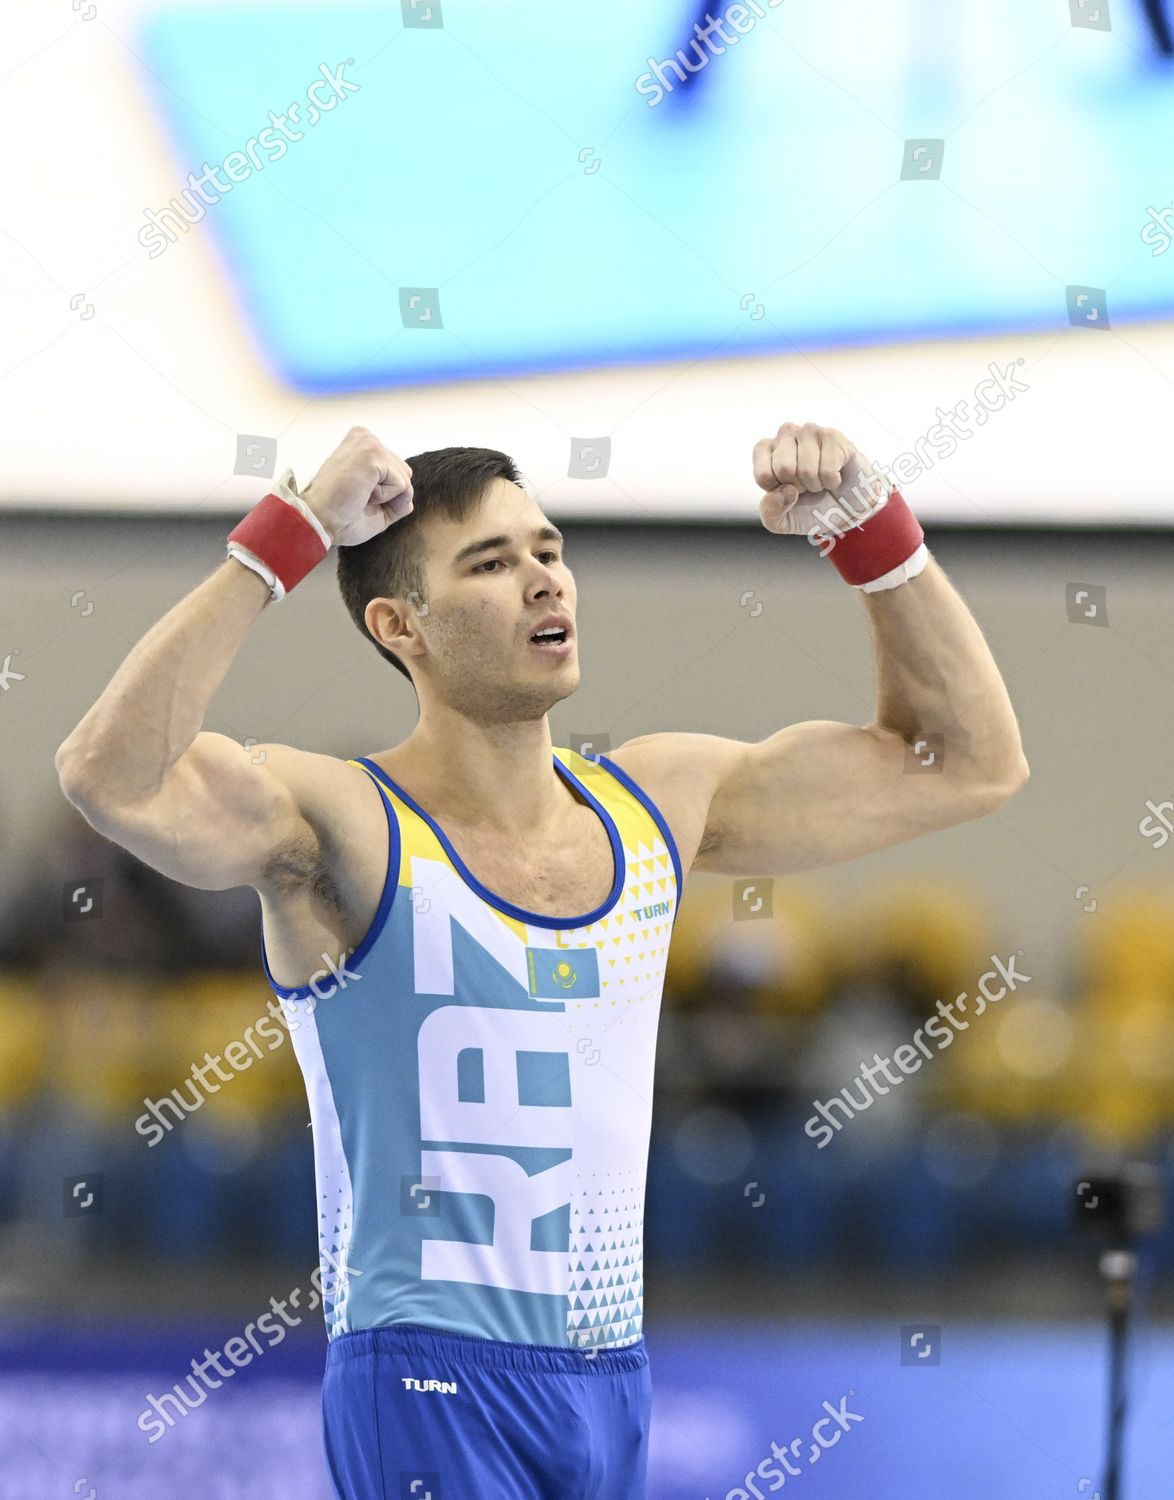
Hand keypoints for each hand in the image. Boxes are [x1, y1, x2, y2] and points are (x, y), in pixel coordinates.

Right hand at [301, 427, 414, 546]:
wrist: (321, 522)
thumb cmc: (341, 515)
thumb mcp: (378, 505)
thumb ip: (399, 496)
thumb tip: (409, 492)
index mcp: (361, 445)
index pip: (397, 472)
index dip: (384, 494)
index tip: (356, 496)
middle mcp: (365, 437)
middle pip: (404, 473)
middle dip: (388, 494)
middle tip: (357, 497)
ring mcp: (369, 443)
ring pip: (404, 479)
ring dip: (385, 497)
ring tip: (358, 494)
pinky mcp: (373, 453)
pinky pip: (402, 485)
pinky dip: (384, 498)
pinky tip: (360, 493)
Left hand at [752, 422, 888, 536]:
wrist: (844, 510)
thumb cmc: (808, 508)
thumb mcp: (780, 521)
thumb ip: (770, 512)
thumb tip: (786, 491)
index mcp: (765, 450)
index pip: (763, 475)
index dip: (778, 492)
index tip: (787, 490)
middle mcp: (785, 434)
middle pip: (784, 468)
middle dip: (798, 487)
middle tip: (806, 486)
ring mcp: (810, 432)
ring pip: (806, 469)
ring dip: (816, 485)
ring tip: (820, 480)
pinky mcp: (833, 437)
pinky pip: (828, 469)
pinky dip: (832, 482)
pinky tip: (834, 476)